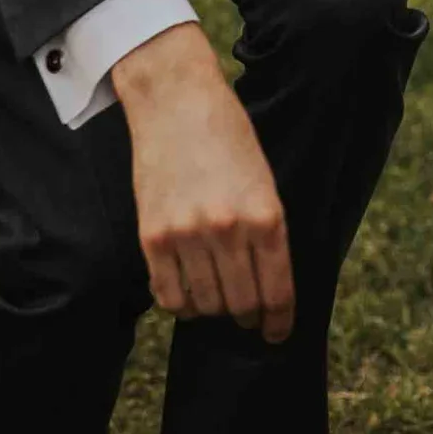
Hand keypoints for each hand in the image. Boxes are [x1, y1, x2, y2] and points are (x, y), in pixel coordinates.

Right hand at [113, 22, 293, 339]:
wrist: (176, 101)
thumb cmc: (227, 137)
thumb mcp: (264, 180)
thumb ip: (266, 232)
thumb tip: (265, 286)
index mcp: (266, 215)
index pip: (277, 292)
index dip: (279, 322)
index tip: (276, 333)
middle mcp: (228, 230)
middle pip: (241, 305)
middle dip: (248, 316)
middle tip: (247, 315)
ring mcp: (188, 235)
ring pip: (206, 305)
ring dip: (214, 310)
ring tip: (216, 299)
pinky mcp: (153, 236)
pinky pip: (168, 296)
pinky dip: (181, 304)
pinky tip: (188, 294)